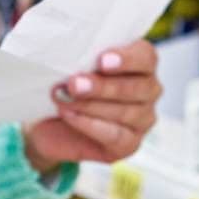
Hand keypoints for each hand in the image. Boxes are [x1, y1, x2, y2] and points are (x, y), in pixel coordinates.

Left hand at [23, 40, 160, 171]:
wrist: (49, 123)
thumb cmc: (67, 86)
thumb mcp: (72, 66)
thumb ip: (82, 59)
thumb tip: (73, 54)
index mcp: (140, 63)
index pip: (146, 56)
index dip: (127, 59)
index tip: (102, 60)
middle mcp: (148, 90)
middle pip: (137, 87)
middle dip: (103, 86)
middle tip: (74, 84)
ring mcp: (143, 119)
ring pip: (125, 112)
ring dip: (91, 105)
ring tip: (64, 99)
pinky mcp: (130, 144)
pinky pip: (115, 135)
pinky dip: (89, 124)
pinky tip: (70, 115)